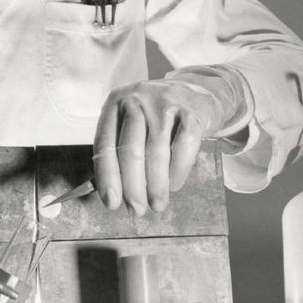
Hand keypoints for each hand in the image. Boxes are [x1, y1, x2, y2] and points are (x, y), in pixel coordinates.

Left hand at [93, 79, 235, 214]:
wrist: (197, 92)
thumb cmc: (156, 116)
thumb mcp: (132, 122)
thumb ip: (121, 150)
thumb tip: (115, 194)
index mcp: (115, 103)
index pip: (105, 144)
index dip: (107, 176)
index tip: (111, 202)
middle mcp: (137, 99)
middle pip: (131, 150)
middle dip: (133, 187)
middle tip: (137, 209)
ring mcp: (165, 103)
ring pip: (157, 153)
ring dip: (156, 186)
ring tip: (157, 204)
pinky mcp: (192, 112)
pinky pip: (183, 149)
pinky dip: (177, 172)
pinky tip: (173, 184)